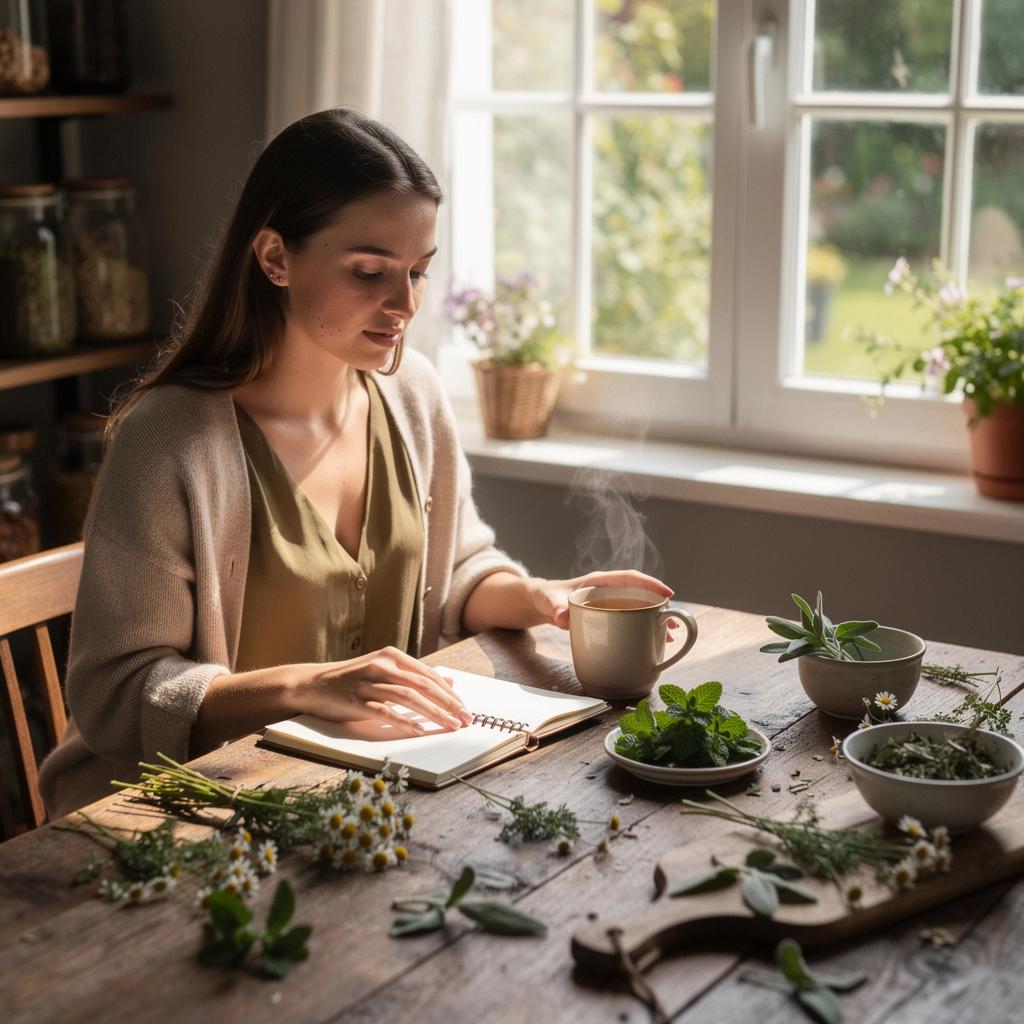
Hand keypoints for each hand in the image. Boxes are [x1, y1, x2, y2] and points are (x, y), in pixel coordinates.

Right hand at [297, 647, 474, 735]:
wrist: (312, 684)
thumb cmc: (352, 680)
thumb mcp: (384, 670)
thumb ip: (414, 675)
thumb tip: (449, 681)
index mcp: (392, 656)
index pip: (428, 675)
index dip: (449, 693)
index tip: (464, 708)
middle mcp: (382, 666)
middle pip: (423, 685)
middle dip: (448, 704)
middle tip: (465, 720)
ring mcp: (369, 683)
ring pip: (408, 697)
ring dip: (433, 714)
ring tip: (450, 726)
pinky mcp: (357, 701)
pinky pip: (384, 712)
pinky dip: (404, 722)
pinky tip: (419, 731)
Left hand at [527, 570, 673, 629]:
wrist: (541, 604)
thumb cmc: (547, 597)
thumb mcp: (548, 601)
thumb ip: (555, 608)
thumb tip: (562, 618)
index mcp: (599, 581)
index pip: (629, 578)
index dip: (650, 584)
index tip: (667, 594)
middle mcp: (609, 590)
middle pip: (640, 594)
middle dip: (660, 606)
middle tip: (675, 622)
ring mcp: (610, 603)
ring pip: (638, 608)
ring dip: (655, 619)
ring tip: (671, 635)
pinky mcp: (608, 616)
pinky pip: (630, 619)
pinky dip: (643, 629)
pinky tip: (653, 642)